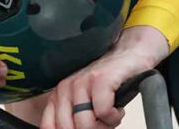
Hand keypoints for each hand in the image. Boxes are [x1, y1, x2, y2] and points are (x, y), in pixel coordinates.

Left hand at [40, 26, 168, 128]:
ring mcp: (82, 82)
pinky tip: (118, 109)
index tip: (85, 128)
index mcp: (58, 95)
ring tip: (111, 116)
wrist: (129, 57)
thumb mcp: (83, 103)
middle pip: (68, 128)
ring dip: (104, 126)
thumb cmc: (108, 84)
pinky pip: (103, 113)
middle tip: (102, 123)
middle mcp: (66, 88)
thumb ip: (72, 119)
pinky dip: (114, 117)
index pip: (49, 126)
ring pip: (85, 124)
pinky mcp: (100, 80)